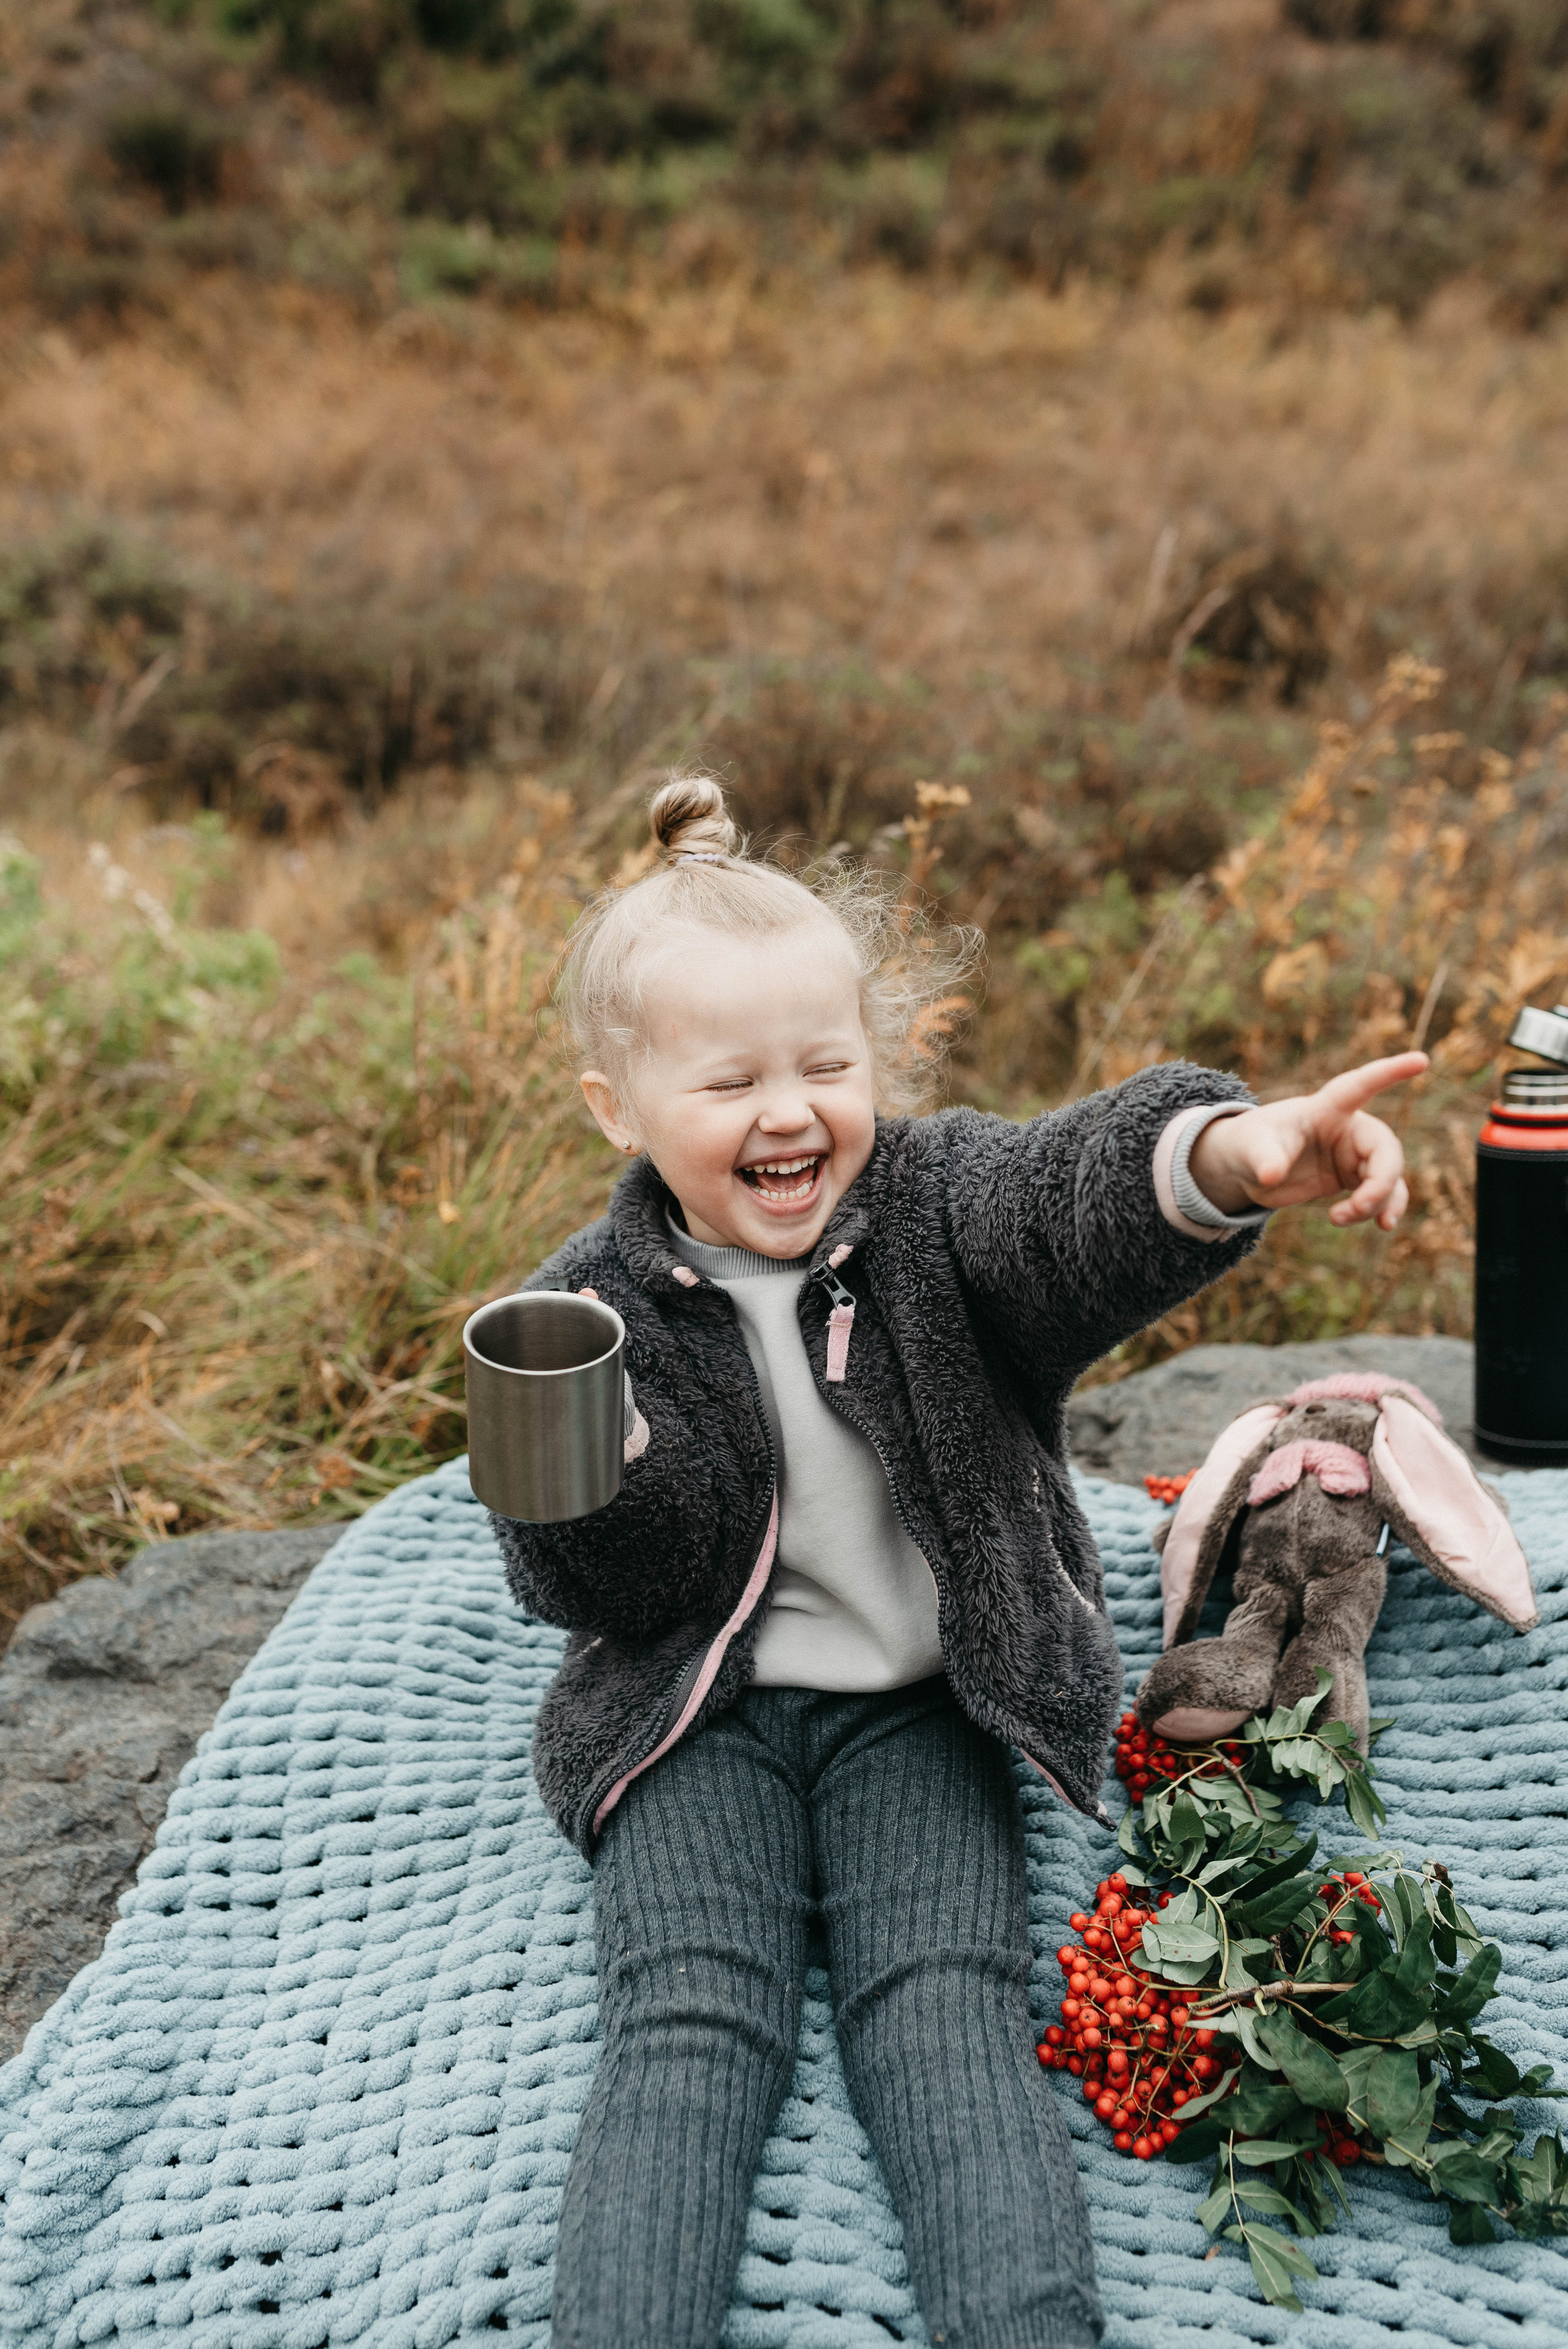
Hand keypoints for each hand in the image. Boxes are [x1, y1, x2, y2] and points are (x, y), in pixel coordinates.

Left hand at [1189, 1053, 1427, 1230]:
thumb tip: (1271, 1176)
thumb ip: (1264, 1158)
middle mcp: (1348, 1128)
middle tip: (1358, 1208)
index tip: (1421, 1060)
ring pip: (1388, 1177)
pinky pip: (1383, 1194)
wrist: (1249, 1168)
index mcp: (1326, 1109)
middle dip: (1381, 1182)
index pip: (1360, 1085)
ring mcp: (1354, 1155)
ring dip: (1378, 1202)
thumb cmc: (1250, 1143)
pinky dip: (1381, 1210)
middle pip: (1385, 1150)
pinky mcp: (1353, 1178)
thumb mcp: (1251, 1147)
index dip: (1389, 1073)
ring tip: (1340, 1218)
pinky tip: (1374, 1224)